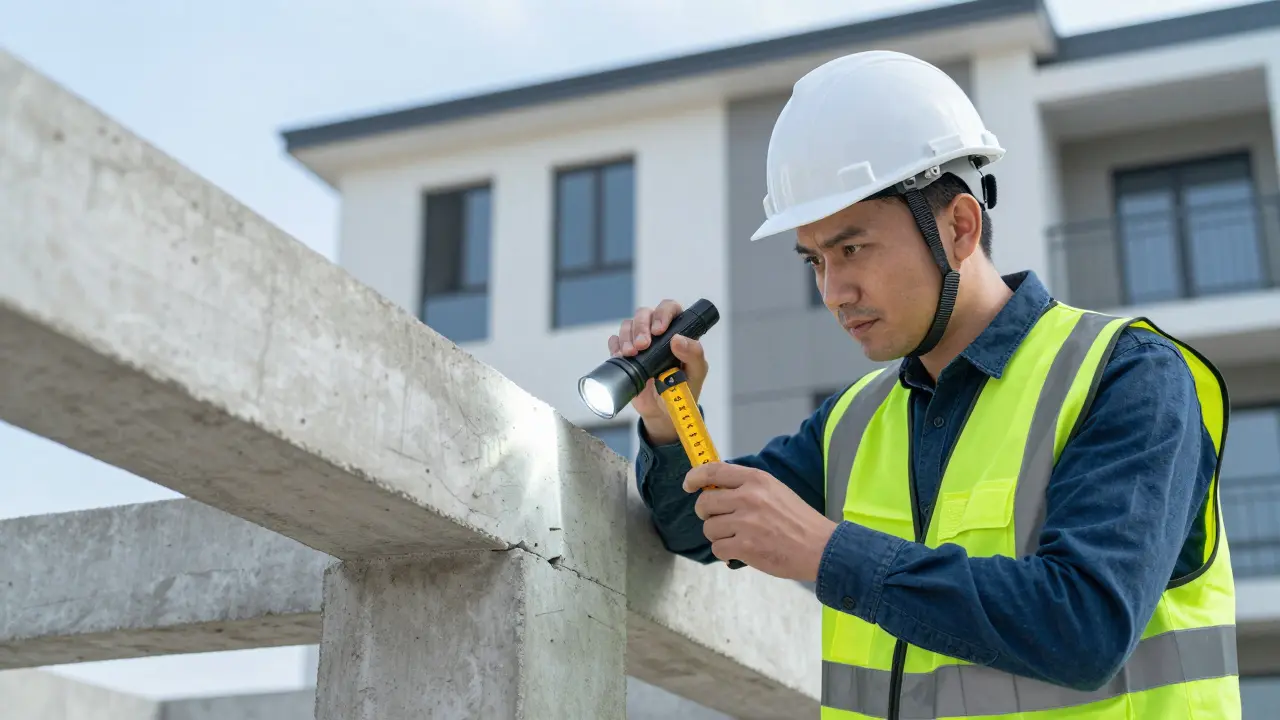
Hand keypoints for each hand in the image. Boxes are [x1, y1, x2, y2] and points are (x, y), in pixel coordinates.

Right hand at [606, 300, 708, 444]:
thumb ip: (694, 355)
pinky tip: (620, 356)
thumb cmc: (684, 390)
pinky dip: (615, 346)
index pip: (670, 308)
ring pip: (628, 324)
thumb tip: (678, 339)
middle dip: (641, 326)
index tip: (658, 330)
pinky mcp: (626, 354)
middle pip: (644, 313)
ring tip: (631, 354)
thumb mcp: (696, 374)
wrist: (664, 413)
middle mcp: (657, 333)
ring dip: (627, 336)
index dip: (663, 313)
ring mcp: (640, 342)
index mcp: (678, 331)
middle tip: (642, 346)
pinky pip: (615, 340)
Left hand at [684, 463, 836, 581]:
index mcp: (756, 479)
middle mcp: (748, 497)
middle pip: (704, 503)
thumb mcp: (775, 490)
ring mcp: (745, 522)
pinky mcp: (745, 547)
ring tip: (738, 537)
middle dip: (706, 514)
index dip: (694, 477)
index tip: (688, 484)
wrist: (820, 547)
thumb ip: (746, 487)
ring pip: (709, 528)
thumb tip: (715, 489)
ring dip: (719, 536)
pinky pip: (718, 548)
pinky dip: (726, 552)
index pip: (713, 471)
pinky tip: (742, 550)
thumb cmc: (799, 520)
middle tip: (718, 520)